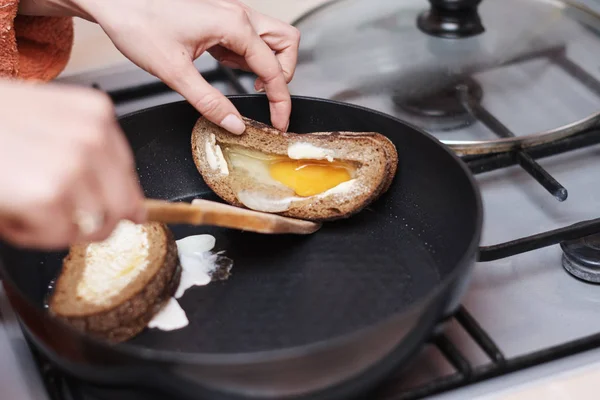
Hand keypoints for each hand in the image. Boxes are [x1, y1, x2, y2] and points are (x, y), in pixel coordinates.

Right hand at [0, 80, 145, 249]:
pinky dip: (31, 235)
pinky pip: (58, 238)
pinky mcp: (48, 195)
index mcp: (95, 114)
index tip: (107, 212)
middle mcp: (92, 137)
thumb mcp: (45, 123)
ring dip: (54, 227)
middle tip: (51, 213)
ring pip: (91, 228)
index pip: (128, 176)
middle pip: (119, 208)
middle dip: (89, 222)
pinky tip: (9, 209)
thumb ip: (90, 158)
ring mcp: (73, 165)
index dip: (114, 201)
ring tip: (20, 202)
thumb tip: (134, 210)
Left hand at [21, 0, 300, 133]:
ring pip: (272, 38)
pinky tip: (230, 69)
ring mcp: (230, 14)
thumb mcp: (174, 72)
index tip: (279, 121)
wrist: (115, 1)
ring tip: (249, 86)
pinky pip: (250, 38)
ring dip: (269, 64)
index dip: (280, 100)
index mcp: (233, 25)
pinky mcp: (220, 18)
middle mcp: (238, 15)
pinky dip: (250, 58)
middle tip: (268, 99)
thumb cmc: (138, 24)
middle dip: (284, 73)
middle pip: (286, 43)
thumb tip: (234, 123)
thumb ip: (209, 101)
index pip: (274, 68)